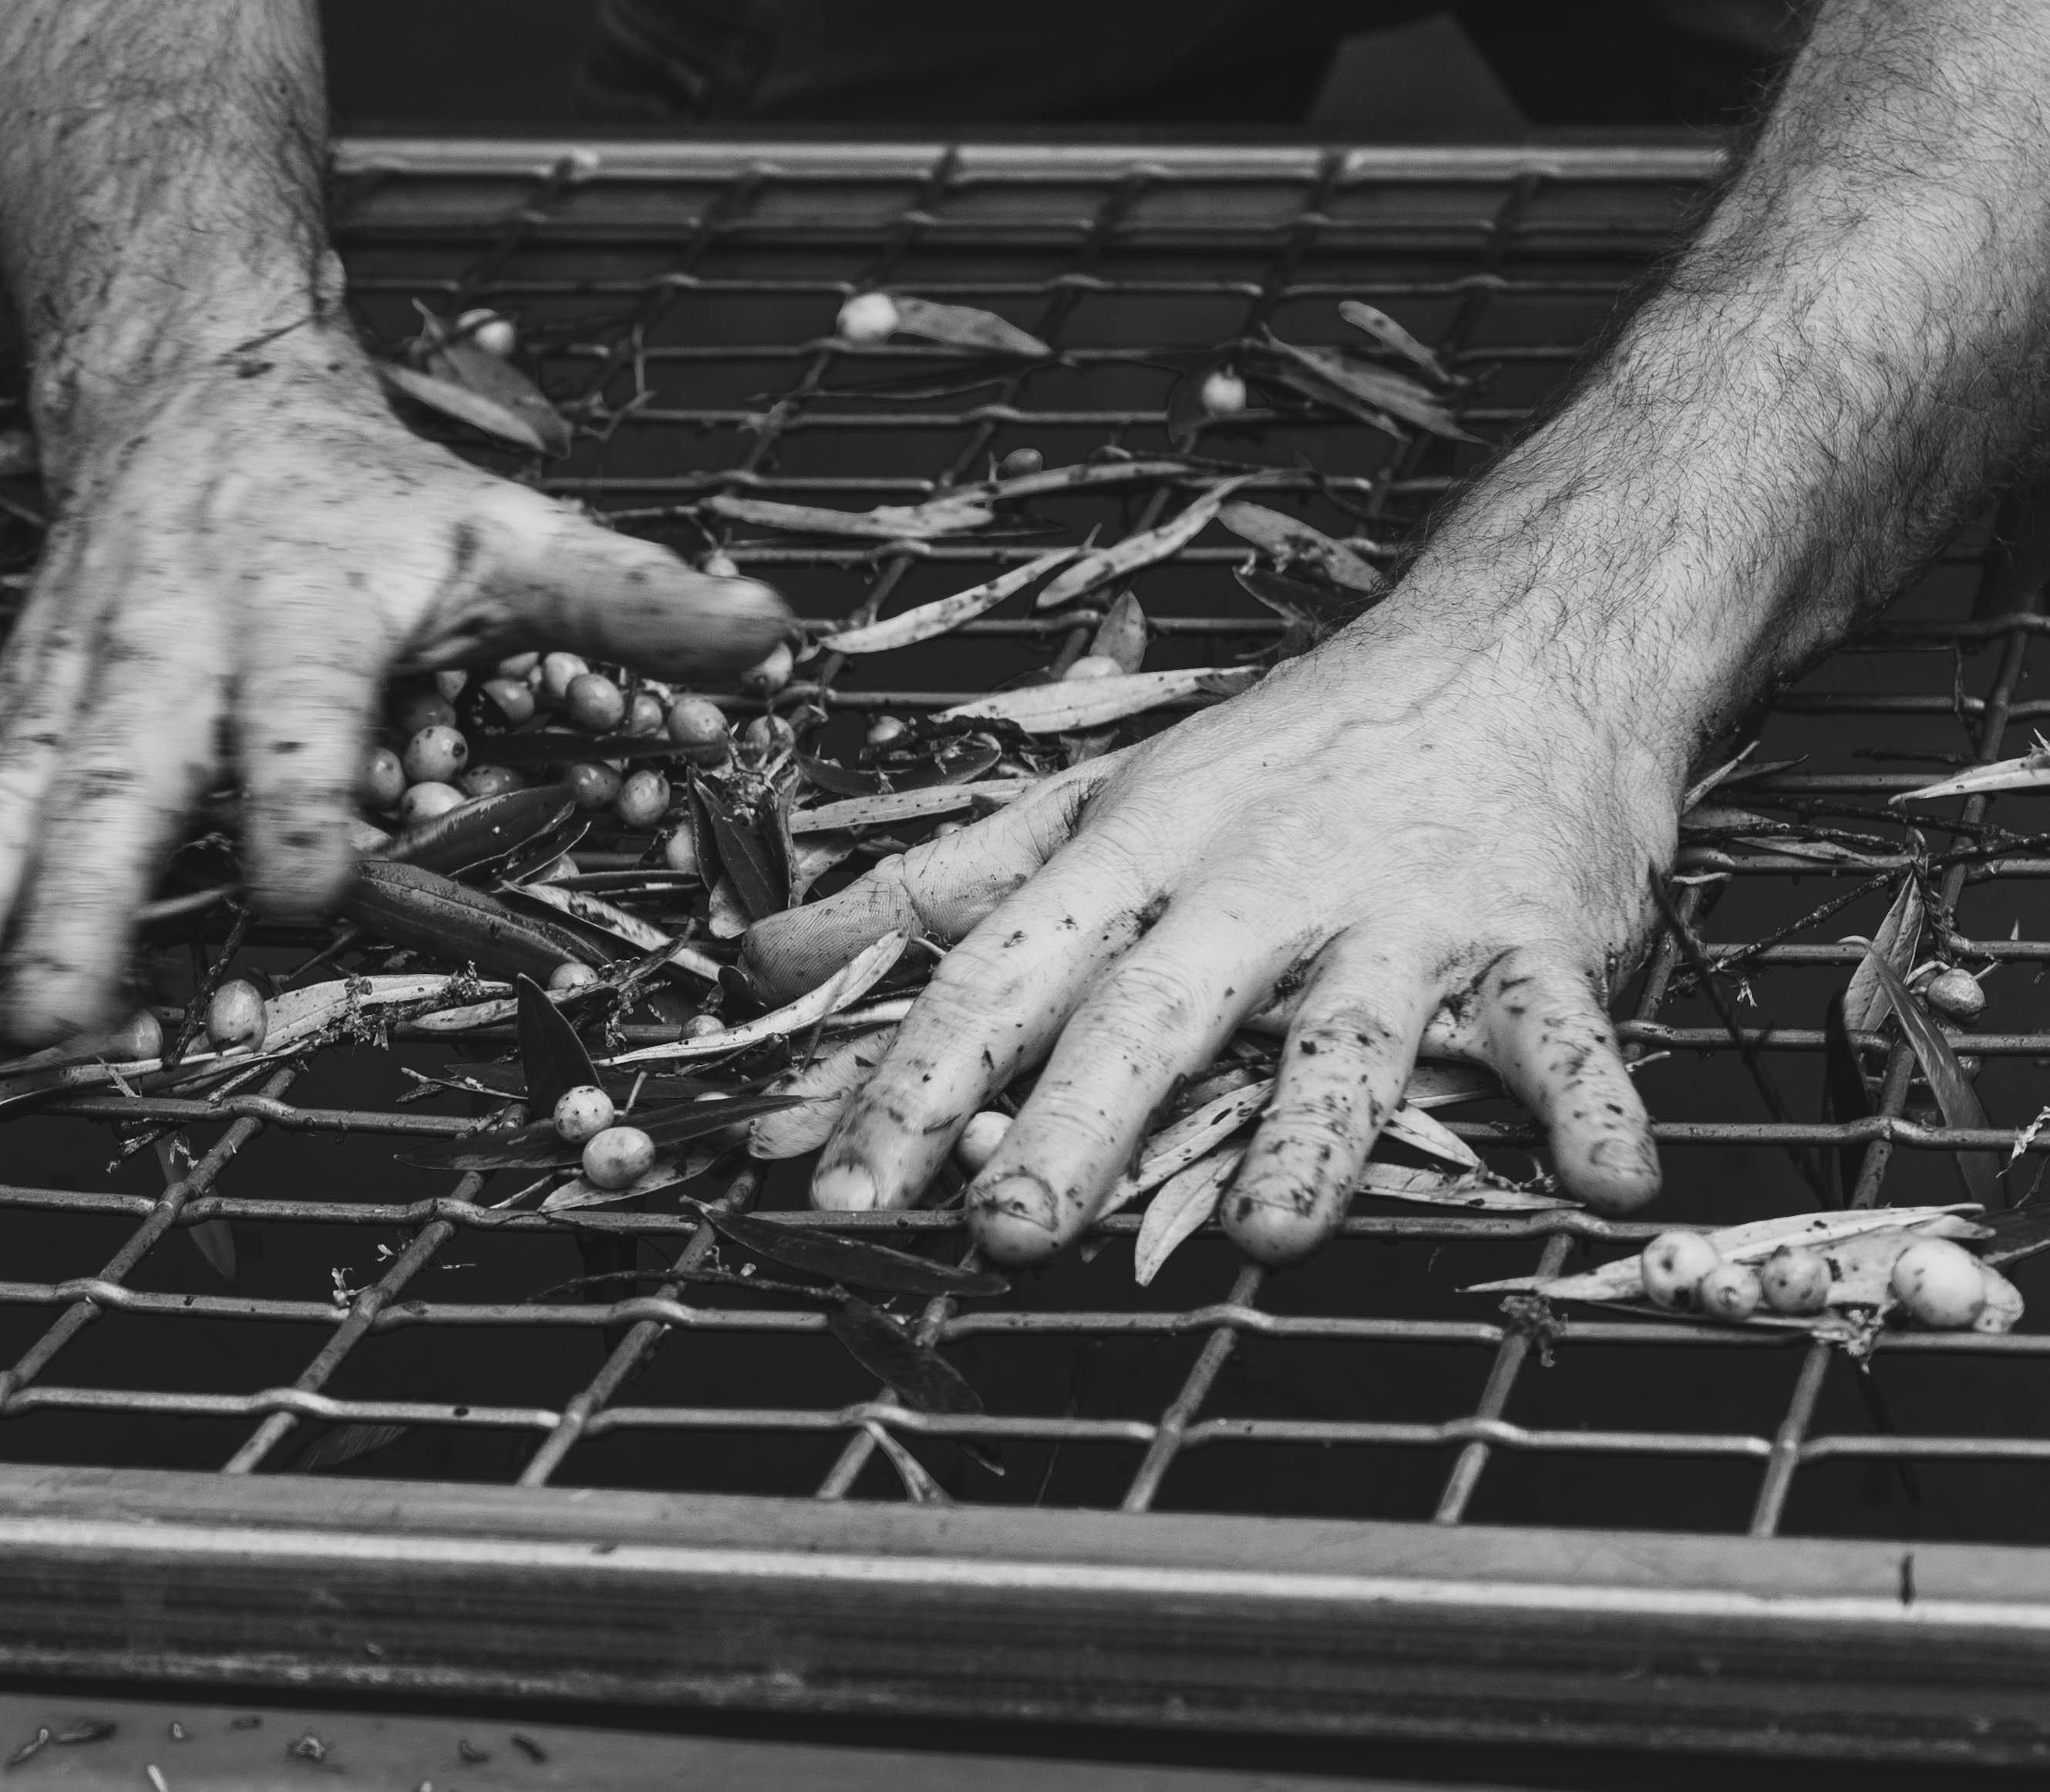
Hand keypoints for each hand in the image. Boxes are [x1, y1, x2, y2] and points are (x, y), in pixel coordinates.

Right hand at [0, 327, 788, 1042]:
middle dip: (88, 897)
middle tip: (58, 1013)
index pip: (301, 712)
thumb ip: (630, 595)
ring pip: (11, 799)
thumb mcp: (506, 526)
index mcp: (300, 611)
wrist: (196, 397)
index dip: (300, 794)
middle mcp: (171, 649)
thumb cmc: (365, 493)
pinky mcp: (21, 707)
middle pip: (126, 776)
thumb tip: (778, 634)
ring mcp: (80, 684)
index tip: (300, 884)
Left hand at [743, 619, 1674, 1266]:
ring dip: (1316, 1134)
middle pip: (1152, 1009)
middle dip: (1077, 1120)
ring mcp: (1404, 914)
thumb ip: (935, 890)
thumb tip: (757, 960)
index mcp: (1137, 852)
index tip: (838, 1185)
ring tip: (1272, 1232)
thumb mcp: (1093, 802)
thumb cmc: (1281, 754)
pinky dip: (1592, 1102)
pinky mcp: (1537, 941)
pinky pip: (1563, 1031)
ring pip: (1349, 1034)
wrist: (1510, 646)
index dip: (912, 1075)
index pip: (1002, 967)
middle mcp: (1258, 884)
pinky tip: (1608, 1182)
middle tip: (1008, 1230)